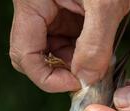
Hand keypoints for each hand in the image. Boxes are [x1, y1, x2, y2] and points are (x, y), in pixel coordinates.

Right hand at [10, 0, 129, 92]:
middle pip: (34, 56)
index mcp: (32, 3)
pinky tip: (101, 51)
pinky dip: (84, 54)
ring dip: (75, 64)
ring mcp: (52, 13)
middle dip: (60, 71)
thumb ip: (95, 44)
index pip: (24, 55)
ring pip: (53, 53)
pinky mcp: (68, 15)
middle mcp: (37, 10)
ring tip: (100, 61)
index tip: (76, 83)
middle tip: (88, 75)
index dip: (47, 77)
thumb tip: (86, 80)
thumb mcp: (105, 3)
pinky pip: (69, 43)